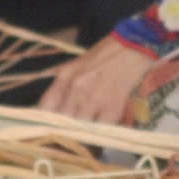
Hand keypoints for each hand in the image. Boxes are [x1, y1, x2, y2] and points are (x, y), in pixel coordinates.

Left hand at [36, 35, 153, 124]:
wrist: (134, 47)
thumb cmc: (106, 54)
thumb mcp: (77, 65)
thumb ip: (64, 86)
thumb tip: (52, 110)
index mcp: (65, 77)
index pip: (45, 107)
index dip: (45, 120)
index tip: (47, 126)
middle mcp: (76, 88)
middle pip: (61, 121)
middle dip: (65, 128)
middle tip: (70, 130)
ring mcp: (94, 99)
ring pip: (80, 128)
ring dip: (84, 131)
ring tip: (88, 130)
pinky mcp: (113, 107)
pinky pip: (101, 129)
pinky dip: (102, 131)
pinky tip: (104, 126)